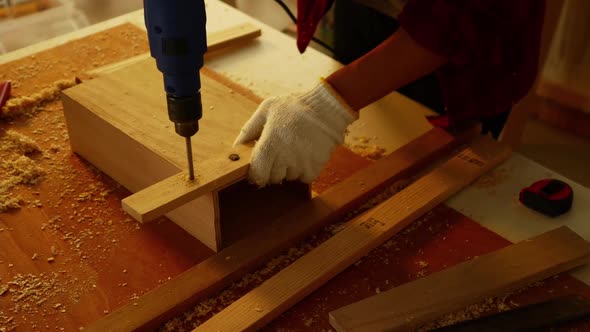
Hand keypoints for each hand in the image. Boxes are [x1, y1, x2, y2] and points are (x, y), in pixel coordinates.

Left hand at [233, 80, 355, 185]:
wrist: (327, 107)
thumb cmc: (294, 106)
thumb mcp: (267, 109)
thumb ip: (250, 128)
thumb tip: (237, 146)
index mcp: (270, 143)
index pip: (257, 172)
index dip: (256, 173)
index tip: (258, 167)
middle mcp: (285, 157)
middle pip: (273, 178)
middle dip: (273, 169)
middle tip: (279, 153)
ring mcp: (301, 164)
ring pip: (289, 177)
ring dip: (289, 169)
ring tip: (294, 149)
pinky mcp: (315, 167)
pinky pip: (304, 177)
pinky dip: (304, 170)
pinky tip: (305, 154)